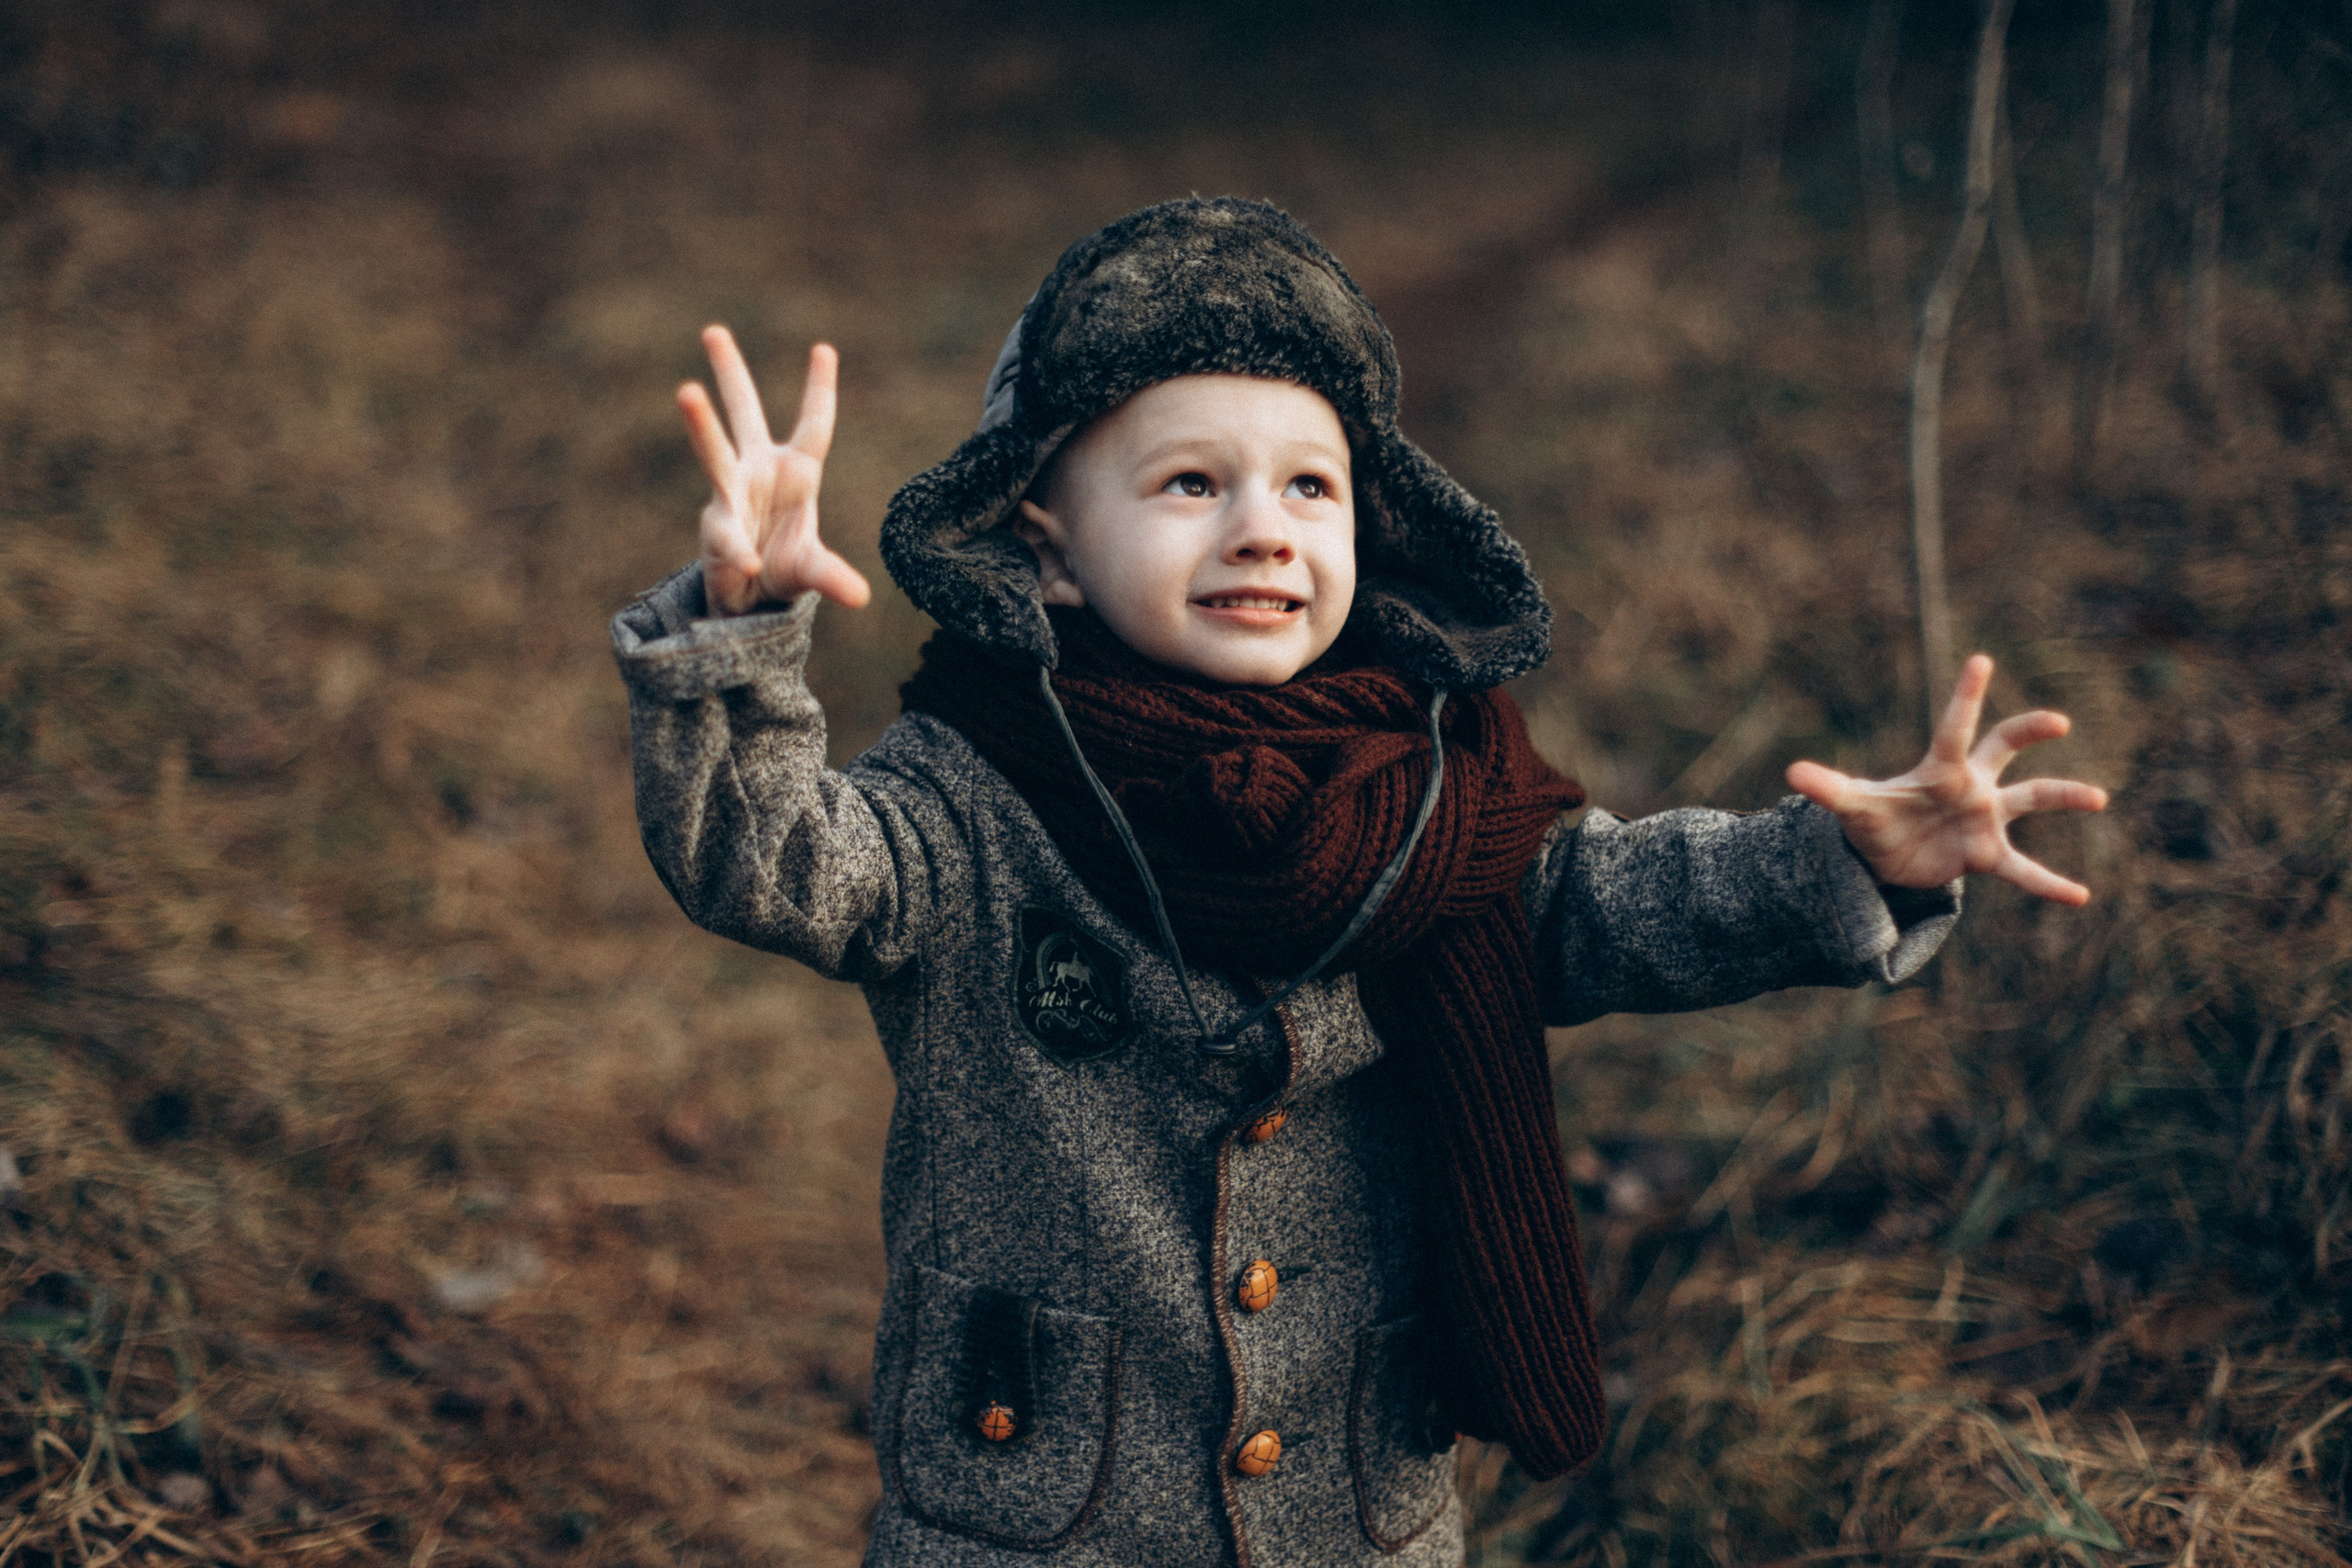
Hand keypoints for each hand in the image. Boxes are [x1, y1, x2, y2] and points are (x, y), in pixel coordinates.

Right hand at [678, 326, 870, 615]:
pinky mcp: (715, 526)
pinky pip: (728, 536)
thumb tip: (862, 597)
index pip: (813, 425)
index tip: (823, 348)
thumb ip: (833, 577)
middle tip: (713, 330)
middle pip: (745, 415)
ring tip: (685, 390)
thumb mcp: (812, 570)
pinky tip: (751, 563)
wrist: (749, 596)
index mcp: (796, 473)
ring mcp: (731, 493)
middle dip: (730, 373)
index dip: (819, 390)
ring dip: (701, 422)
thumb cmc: (784, 566)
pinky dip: (739, 551)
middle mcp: (759, 472)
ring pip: (714, 451)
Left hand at [1785, 654, 2108, 904]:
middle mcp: (1970, 785)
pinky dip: (2049, 883)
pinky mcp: (1986, 855)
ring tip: (2099, 797)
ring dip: (2065, 796)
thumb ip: (1828, 789)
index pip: (1954, 727)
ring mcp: (1984, 818)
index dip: (1966, 695)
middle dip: (2029, 730)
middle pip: (2005, 746)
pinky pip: (2024, 870)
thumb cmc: (1874, 821)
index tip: (1981, 659)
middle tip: (2058, 722)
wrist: (1885, 858)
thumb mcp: (1850, 807)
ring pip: (2032, 798)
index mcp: (1939, 768)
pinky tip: (2080, 897)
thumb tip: (1792, 773)